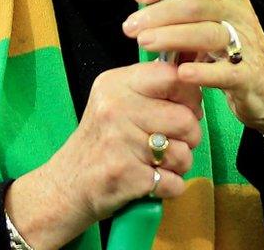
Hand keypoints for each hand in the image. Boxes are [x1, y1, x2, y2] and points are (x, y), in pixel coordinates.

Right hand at [7, 60, 202, 249]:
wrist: (67, 185)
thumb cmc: (101, 141)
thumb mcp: (115, 100)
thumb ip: (151, 87)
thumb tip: (196, 79)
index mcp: (116, 84)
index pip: (173, 76)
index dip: (191, 95)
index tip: (186, 108)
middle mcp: (116, 108)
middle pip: (185, 119)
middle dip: (190, 137)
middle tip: (172, 143)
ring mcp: (119, 142)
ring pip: (183, 153)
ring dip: (180, 164)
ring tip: (159, 163)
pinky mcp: (125, 175)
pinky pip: (174, 182)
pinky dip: (170, 187)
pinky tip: (152, 181)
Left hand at [125, 0, 263, 139]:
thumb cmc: (234, 47)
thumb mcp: (216, 14)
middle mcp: (237, 12)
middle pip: (196, 3)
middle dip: (158, 13)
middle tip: (131, 27)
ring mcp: (245, 42)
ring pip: (207, 33)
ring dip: (171, 37)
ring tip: (145, 43)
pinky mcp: (247, 74)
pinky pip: (225, 71)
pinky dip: (201, 72)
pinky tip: (180, 73)